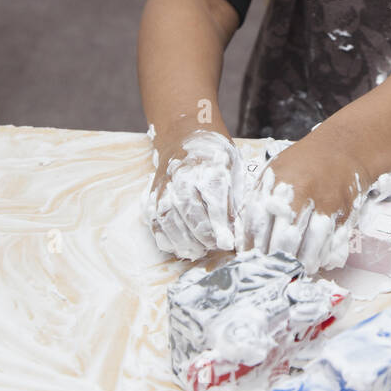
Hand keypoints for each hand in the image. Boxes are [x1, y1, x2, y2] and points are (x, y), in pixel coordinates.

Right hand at [145, 127, 243, 261]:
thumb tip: (237, 228)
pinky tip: (182, 247)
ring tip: (200, 251)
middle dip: (204, 236)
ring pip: (170, 221)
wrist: (183, 139)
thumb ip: (234, 196)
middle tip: (215, 246)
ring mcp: (165, 188)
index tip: (227, 244)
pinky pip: (156, 224)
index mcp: (207, 168)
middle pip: (190, 213)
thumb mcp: (233, 168)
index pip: (214, 202)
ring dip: (185, 242)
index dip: (220, 227)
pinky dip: (168, 240)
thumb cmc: (214, 157)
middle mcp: (182, 178)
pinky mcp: (153, 198)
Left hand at [238, 131, 370, 271]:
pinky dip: (321, 258)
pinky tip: (313, 262)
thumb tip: (244, 235)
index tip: (249, 257)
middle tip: (270, 269)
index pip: (259, 222)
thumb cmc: (303, 163)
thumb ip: (259, 198)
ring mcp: (326, 207)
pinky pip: (332, 245)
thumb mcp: (275, 172)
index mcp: (279, 184)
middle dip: (275, 259)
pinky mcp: (344, 215)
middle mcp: (302, 195)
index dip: (252, 244)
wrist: (343, 150)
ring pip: (310, 247)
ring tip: (292, 269)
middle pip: (284, 239)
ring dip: (300, 264)